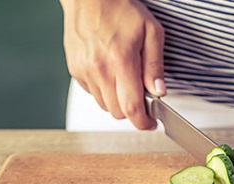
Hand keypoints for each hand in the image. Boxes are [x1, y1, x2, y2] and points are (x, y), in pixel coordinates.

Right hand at [60, 0, 164, 129]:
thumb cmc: (120, 8)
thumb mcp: (151, 31)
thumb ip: (154, 65)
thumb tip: (159, 91)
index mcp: (121, 60)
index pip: (131, 107)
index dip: (143, 122)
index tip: (150, 123)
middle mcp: (99, 69)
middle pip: (117, 112)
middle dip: (132, 110)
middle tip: (141, 97)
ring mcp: (84, 70)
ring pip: (104, 105)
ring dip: (117, 100)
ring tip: (124, 79)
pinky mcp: (75, 70)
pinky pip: (92, 93)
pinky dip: (103, 90)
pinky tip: (109, 72)